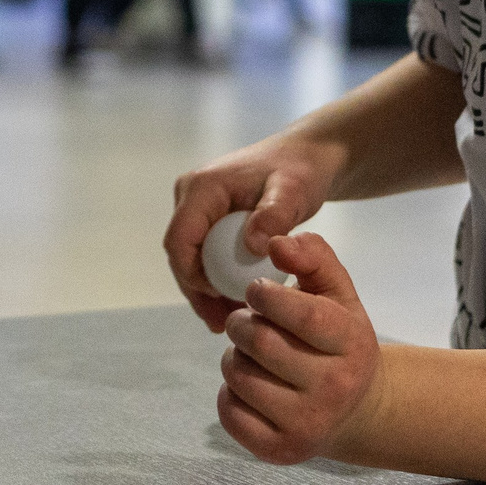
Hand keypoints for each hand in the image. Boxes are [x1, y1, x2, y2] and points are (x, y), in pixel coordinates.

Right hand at [165, 134, 343, 330]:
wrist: (305, 159)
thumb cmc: (299, 171)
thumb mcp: (293, 191)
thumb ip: (274, 215)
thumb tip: (253, 245)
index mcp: (202, 188)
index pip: (180, 239)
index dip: (192, 275)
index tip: (221, 300)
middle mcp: (191, 198)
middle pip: (181, 255)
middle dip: (198, 292)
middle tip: (221, 324)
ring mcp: (199, 210)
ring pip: (191, 260)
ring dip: (206, 291)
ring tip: (228, 323)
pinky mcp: (210, 221)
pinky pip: (205, 257)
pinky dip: (217, 280)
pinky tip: (235, 305)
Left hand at [217, 233, 381, 465]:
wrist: (358, 410)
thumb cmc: (340, 341)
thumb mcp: (340, 293)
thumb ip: (314, 256)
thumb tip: (274, 241)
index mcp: (352, 344)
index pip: (302, 316)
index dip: (267, 295)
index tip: (255, 290)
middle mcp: (334, 388)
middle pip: (261, 344)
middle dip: (240, 323)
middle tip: (244, 320)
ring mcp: (308, 424)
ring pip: (239, 376)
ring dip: (232, 355)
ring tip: (249, 353)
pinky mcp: (280, 450)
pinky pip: (230, 413)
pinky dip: (228, 392)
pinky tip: (249, 384)